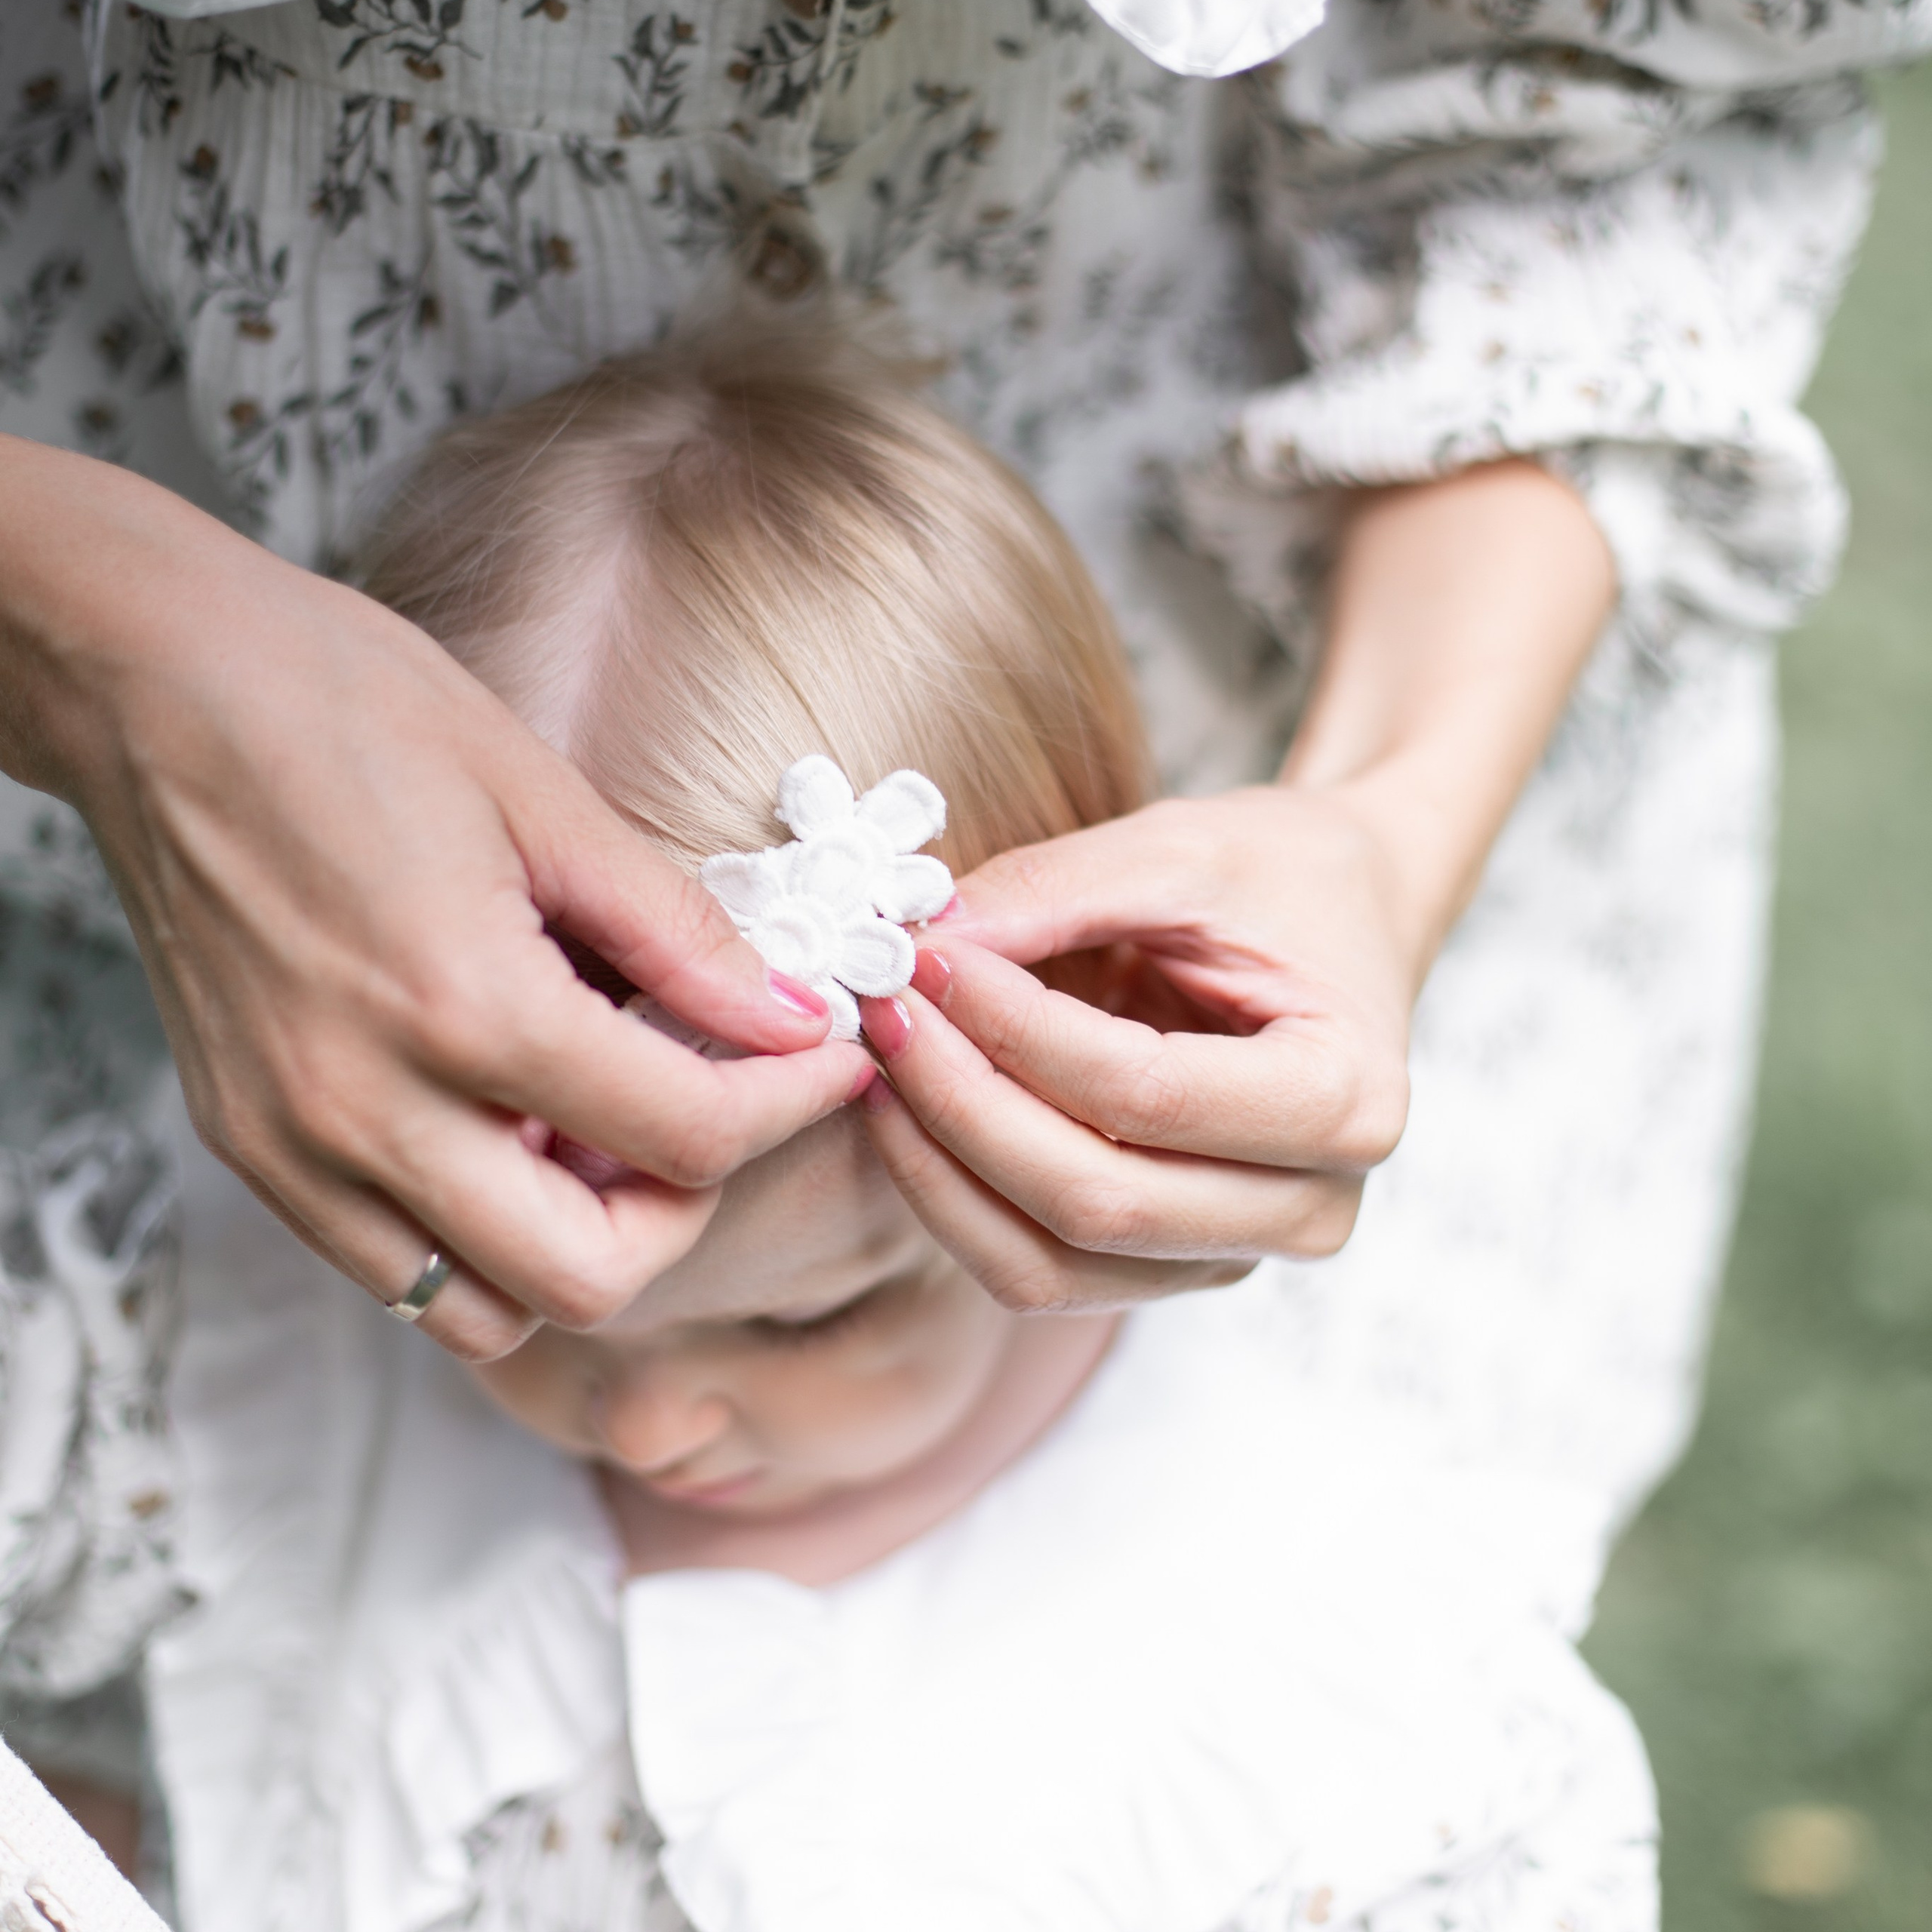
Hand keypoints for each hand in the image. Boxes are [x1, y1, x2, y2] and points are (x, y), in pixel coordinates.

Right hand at [0, 440, 871, 1356]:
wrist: (154, 688)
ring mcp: (295, 1145)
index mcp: (462, 1004)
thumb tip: (790, 1016)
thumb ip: (680, 933)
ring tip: (599, 1126)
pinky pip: (396, 1268)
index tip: (830, 1054)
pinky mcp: (252, 1147)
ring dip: (578, 1242)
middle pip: (593, 1275)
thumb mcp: (544, 798)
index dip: (793, 1102)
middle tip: (711, 1105)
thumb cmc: (345, 705)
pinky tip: (508, 1128)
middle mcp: (367, 1108)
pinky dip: (481, 1236)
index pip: (686, 1134)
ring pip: (487, 1310)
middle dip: (687, 1203)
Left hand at [860, 460, 1615, 1309]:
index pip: (1147, 1093)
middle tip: (880, 1008)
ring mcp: (1233, 1256)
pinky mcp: (1165, 1267)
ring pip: (1047, 1261)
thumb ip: (1055, 890)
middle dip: (960, 1103)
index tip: (926, 956)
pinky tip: (905, 1111)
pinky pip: (1034, 1269)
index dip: (1016, 1031)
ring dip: (938, 1164)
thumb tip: (917, 943)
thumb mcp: (1184, 849)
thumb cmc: (1281, 876)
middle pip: (1094, 1200)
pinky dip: (952, 1196)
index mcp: (1349, 1101)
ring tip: (877, 1060)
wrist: (1341, 917)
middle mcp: (1309, 1210)